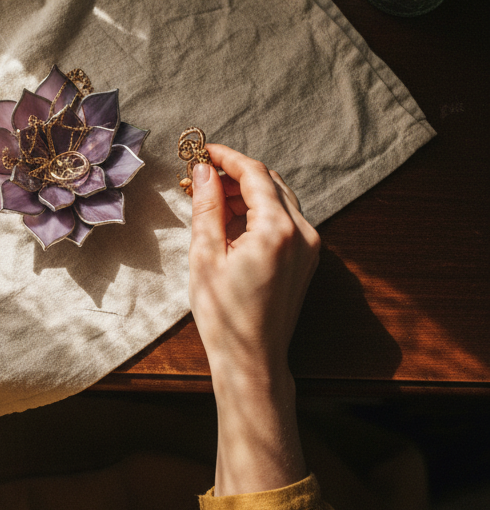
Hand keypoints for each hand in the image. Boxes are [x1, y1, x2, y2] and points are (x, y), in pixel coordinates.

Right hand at [188, 145, 319, 494]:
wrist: (252, 359)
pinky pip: (284, 219)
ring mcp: (309, 246)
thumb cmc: (224, 314)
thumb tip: (202, 171)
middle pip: (270, 182)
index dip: (227, 157)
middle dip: (235, 173)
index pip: (255, 174)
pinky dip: (259, 211)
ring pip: (279, 199)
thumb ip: (207, 206)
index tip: (203, 151)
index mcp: (277, 230)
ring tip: (210, 198)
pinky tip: (230, 220)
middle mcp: (302, 232)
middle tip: (200, 175)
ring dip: (247, 192)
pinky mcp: (307, 258)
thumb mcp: (205, 255)